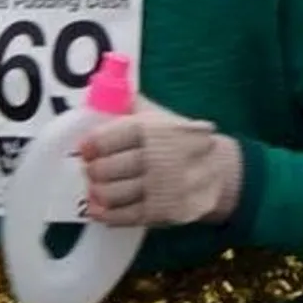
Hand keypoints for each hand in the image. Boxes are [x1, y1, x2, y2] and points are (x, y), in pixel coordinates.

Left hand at [80, 100, 243, 226]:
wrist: (217, 170)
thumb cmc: (179, 141)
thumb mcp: (162, 117)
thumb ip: (133, 105)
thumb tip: (103, 87)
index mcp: (152, 131)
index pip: (109, 138)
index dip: (92, 145)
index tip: (85, 149)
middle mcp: (156, 159)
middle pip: (107, 168)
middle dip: (93, 170)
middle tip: (91, 169)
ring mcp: (160, 188)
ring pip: (112, 194)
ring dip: (98, 191)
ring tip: (95, 187)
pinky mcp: (163, 212)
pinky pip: (125, 216)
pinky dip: (106, 213)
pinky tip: (98, 208)